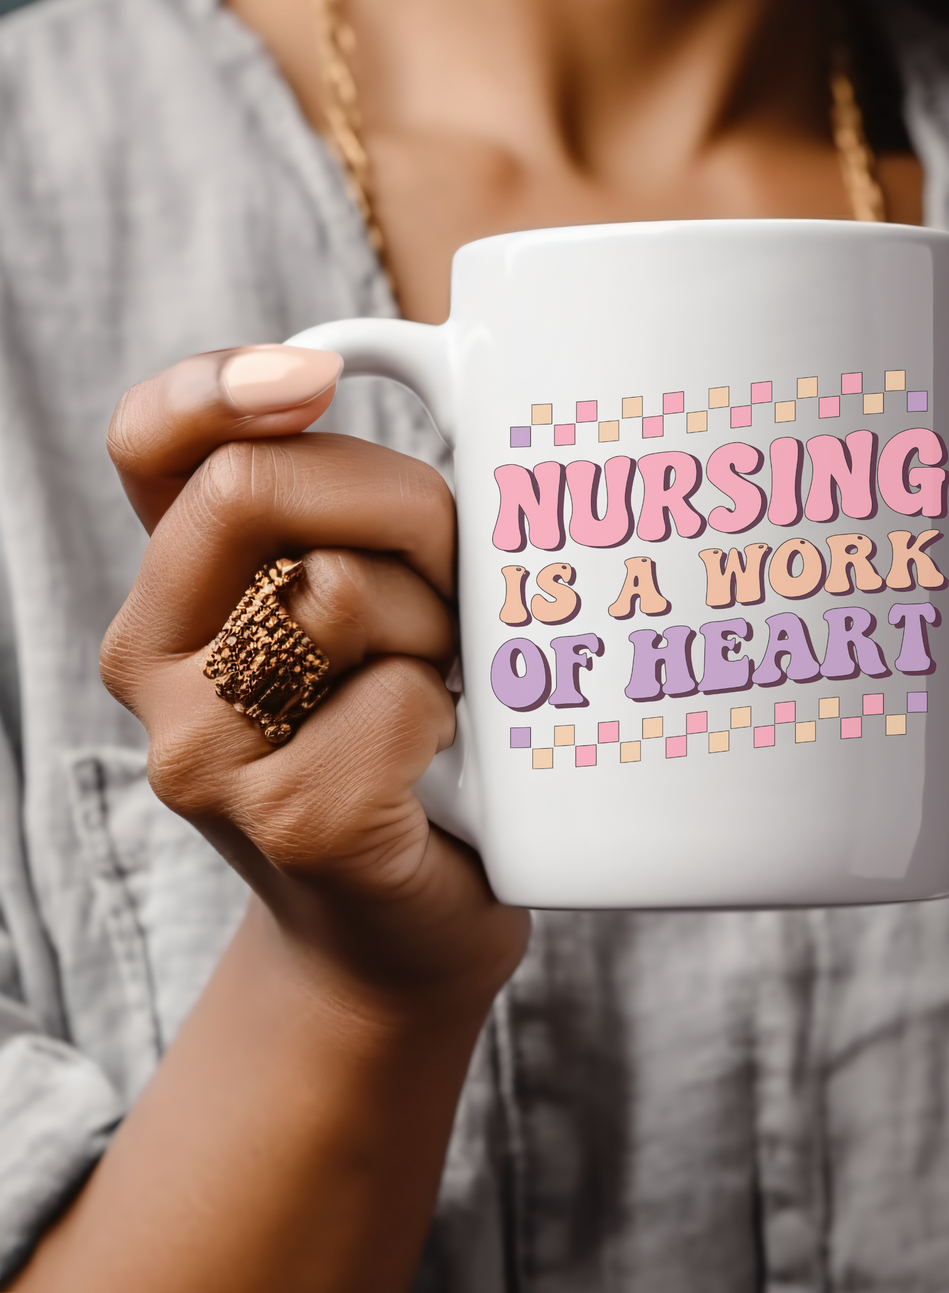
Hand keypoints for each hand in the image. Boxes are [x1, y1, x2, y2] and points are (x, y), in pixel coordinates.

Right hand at [101, 344, 528, 1018]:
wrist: (398, 930)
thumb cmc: (402, 745)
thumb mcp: (366, 612)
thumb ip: (350, 514)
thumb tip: (405, 363)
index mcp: (176, 589)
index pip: (149, 445)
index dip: (220, 383)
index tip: (319, 376)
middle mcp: (156, 662)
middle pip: (257, 488)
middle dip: (400, 507)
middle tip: (453, 577)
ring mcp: (204, 751)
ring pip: (338, 590)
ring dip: (435, 622)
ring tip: (442, 682)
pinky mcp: (289, 819)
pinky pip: (397, 697)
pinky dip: (450, 713)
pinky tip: (440, 761)